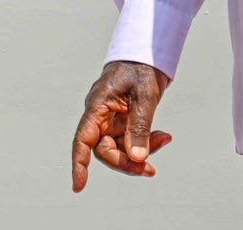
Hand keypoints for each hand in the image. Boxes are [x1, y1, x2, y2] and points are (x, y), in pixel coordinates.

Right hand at [71, 61, 170, 191]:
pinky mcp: (122, 122)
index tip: (78, 186)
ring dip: (141, 153)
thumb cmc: (140, 69)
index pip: (83, 139)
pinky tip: (163, 136)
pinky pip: (131, 142)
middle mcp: (100, 116)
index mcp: (97, 106)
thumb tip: (138, 158)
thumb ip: (139, 128)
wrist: (147, 56)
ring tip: (164, 140)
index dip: (79, 163)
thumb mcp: (144, 97)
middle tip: (150, 169)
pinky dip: (147, 143)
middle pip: (104, 150)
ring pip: (119, 149)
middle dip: (126, 162)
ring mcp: (111, 120)